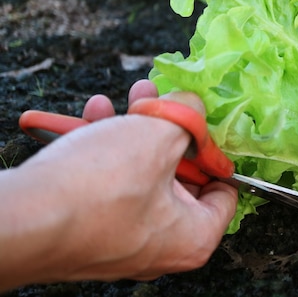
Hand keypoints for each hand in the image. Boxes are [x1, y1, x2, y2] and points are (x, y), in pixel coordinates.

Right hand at [0, 80, 236, 290]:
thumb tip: (193, 104)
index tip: (203, 125)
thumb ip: (188, 116)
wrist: (22, 220)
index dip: (215, 150)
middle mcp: (162, 246)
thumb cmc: (100, 187)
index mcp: (194, 236)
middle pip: (179, 175)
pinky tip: (92, 118)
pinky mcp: (89, 230)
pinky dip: (103, 150)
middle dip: (166, 131)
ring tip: (122, 99)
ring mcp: (122, 240)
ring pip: (139, 174)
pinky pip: (108, 185)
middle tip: (160, 101)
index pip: (225, 191)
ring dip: (131, 131)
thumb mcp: (160, 135)